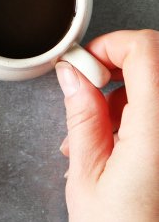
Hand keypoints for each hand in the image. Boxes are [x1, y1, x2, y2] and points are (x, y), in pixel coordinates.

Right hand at [56, 30, 158, 221]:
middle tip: (88, 93)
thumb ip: (81, 114)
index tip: (85, 62)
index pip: (148, 51)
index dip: (111, 45)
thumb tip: (72, 73)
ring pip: (158, 86)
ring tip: (96, 134)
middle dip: (117, 68)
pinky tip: (119, 144)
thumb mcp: (88, 176)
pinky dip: (140, 114)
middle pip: (156, 62)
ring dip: (126, 95)